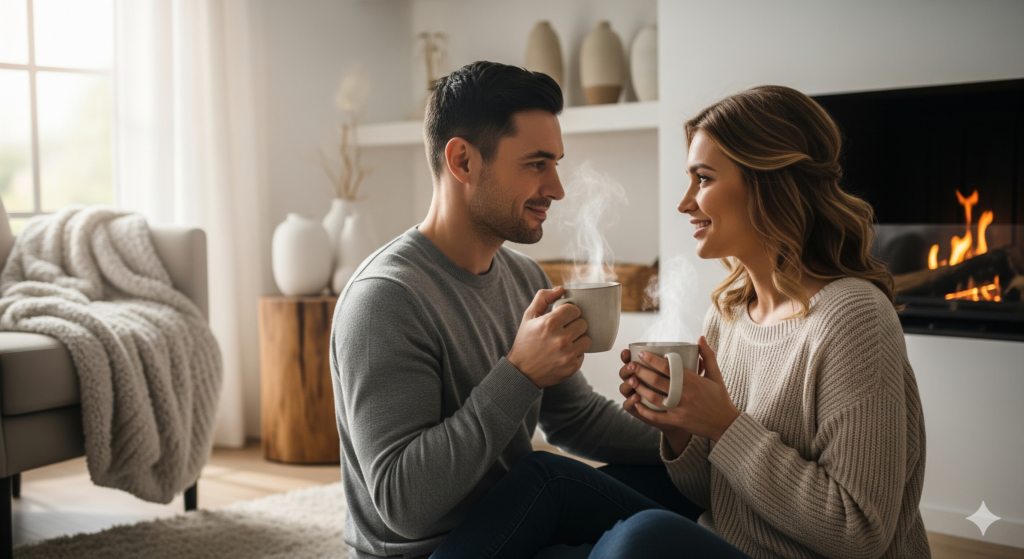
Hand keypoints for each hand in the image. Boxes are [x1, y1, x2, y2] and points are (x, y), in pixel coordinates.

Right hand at [507, 286, 590, 387]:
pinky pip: (583, 354)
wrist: (521, 372)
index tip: (562, 318)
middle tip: (563, 330)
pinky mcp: (572, 367)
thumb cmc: (525, 342)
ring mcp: (568, 354)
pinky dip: (575, 353)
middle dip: (574, 325)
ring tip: (565, 342)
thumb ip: (543, 297)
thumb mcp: (529, 316)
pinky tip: (563, 354)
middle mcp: (560, 339)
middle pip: (583, 323)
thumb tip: (562, 289)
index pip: (574, 310)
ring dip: (578, 339)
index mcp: (550, 323)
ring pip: (587, 339)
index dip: (568, 313)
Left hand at [621, 336, 739, 451]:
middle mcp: (684, 394)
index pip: (668, 368)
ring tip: (630, 381)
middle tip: (630, 365)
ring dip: (640, 389)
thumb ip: (708, 355)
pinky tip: (636, 403)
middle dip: (640, 372)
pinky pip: (656, 417)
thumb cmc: (720, 397)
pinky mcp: (677, 422)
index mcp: (693, 381)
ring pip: (654, 398)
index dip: (652, 360)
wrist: (725, 424)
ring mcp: (679, 409)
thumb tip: (700, 337)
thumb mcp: (716, 375)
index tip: (641, 354)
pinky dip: (644, 411)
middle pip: (656, 381)